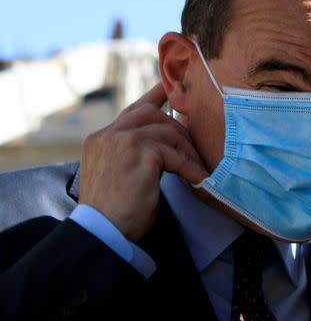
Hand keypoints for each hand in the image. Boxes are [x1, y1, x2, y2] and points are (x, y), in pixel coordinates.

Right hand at [78, 83, 208, 241]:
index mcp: (100, 139)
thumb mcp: (120, 175)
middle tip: (194, 149)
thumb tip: (164, 149)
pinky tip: (200, 181)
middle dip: (178, 128)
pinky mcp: (140, 152)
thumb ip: (133, 155)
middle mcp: (108, 135)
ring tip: (198, 169)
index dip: (154, 97)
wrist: (102, 232)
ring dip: (187, 151)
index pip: (132, 110)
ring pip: (167, 131)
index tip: (170, 88)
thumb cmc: (115, 214)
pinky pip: (175, 155)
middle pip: (152, 114)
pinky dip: (191, 168)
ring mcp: (123, 140)